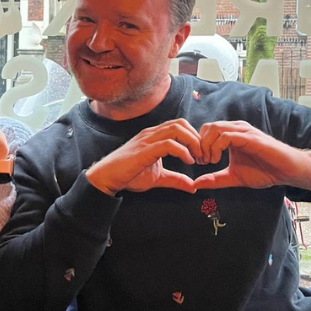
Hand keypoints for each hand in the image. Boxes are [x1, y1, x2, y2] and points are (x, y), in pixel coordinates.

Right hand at [85, 119, 202, 195]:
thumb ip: (175, 179)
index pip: (179, 125)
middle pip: (181, 123)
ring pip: (176, 129)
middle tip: (202, 155)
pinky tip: (188, 160)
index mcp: (154, 136)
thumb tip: (192, 186)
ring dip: (192, 142)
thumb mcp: (157, 177)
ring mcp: (147, 139)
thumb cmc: (128, 175)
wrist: (107, 177)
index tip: (200, 154)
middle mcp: (151, 133)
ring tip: (197, 157)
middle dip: (196, 138)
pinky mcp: (145, 150)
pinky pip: (169, 143)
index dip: (193, 137)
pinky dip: (182, 151)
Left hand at [193, 121, 305, 189]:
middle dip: (199, 145)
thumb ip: (215, 179)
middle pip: (207, 127)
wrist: (287, 171)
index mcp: (231, 135)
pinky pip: (227, 136)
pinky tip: (217, 160)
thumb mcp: (234, 177)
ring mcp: (244, 131)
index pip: (206, 131)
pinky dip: (216, 147)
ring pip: (214, 128)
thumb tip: (195, 184)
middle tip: (202, 162)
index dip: (198, 146)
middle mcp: (236, 129)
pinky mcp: (250, 138)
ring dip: (206, 145)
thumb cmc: (264, 171)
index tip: (198, 162)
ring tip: (209, 161)